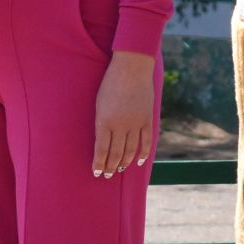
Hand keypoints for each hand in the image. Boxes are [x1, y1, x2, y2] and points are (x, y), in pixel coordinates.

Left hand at [91, 49, 156, 177]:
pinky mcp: (147, 119)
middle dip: (110, 167)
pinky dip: (143, 154)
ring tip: (120, 170)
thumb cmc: (110, 82)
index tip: (96, 173)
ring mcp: (136, 123)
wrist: (131, 67)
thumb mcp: (99, 103)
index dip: (99, 164)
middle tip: (107, 176)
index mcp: (105, 121)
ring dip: (124, 163)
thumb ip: (101, 122)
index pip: (101, 150)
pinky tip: (138, 162)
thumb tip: (102, 139)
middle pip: (116, 154)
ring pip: (130, 151)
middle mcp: (121, 126)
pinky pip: (146, 142)